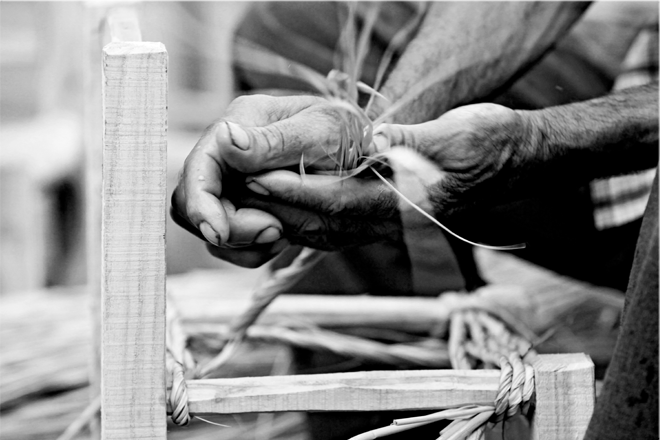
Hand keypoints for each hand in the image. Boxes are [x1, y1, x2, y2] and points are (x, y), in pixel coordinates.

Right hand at [171, 94, 364, 266]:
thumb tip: (225, 138)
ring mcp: (234, 181)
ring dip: (241, 241)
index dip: (200, 204)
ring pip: (210, 225)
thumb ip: (272, 140)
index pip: (199, 167)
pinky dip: (250, 249)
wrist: (364, 152)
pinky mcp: (244, 206)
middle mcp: (230, 153)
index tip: (219, 233)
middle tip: (274, 230)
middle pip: (196, 202)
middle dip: (228, 226)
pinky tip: (279, 239)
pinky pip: (230, 240)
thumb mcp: (319, 131)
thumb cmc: (346, 134)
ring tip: (281, 234)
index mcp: (241, 123)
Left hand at [240, 103, 539, 243]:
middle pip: (319, 220)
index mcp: (403, 201)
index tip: (256, 177)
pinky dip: (303, 216)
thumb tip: (378, 138)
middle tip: (233, 187)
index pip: (336, 199)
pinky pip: (334, 226)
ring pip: (322, 227)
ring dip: (282, 214)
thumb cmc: (485, 145)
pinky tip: (283, 204)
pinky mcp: (381, 216)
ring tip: (245, 196)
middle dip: (273, 206)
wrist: (508, 162)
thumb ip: (413, 140)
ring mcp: (383, 222)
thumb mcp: (455, 133)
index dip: (293, 190)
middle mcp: (389, 219)